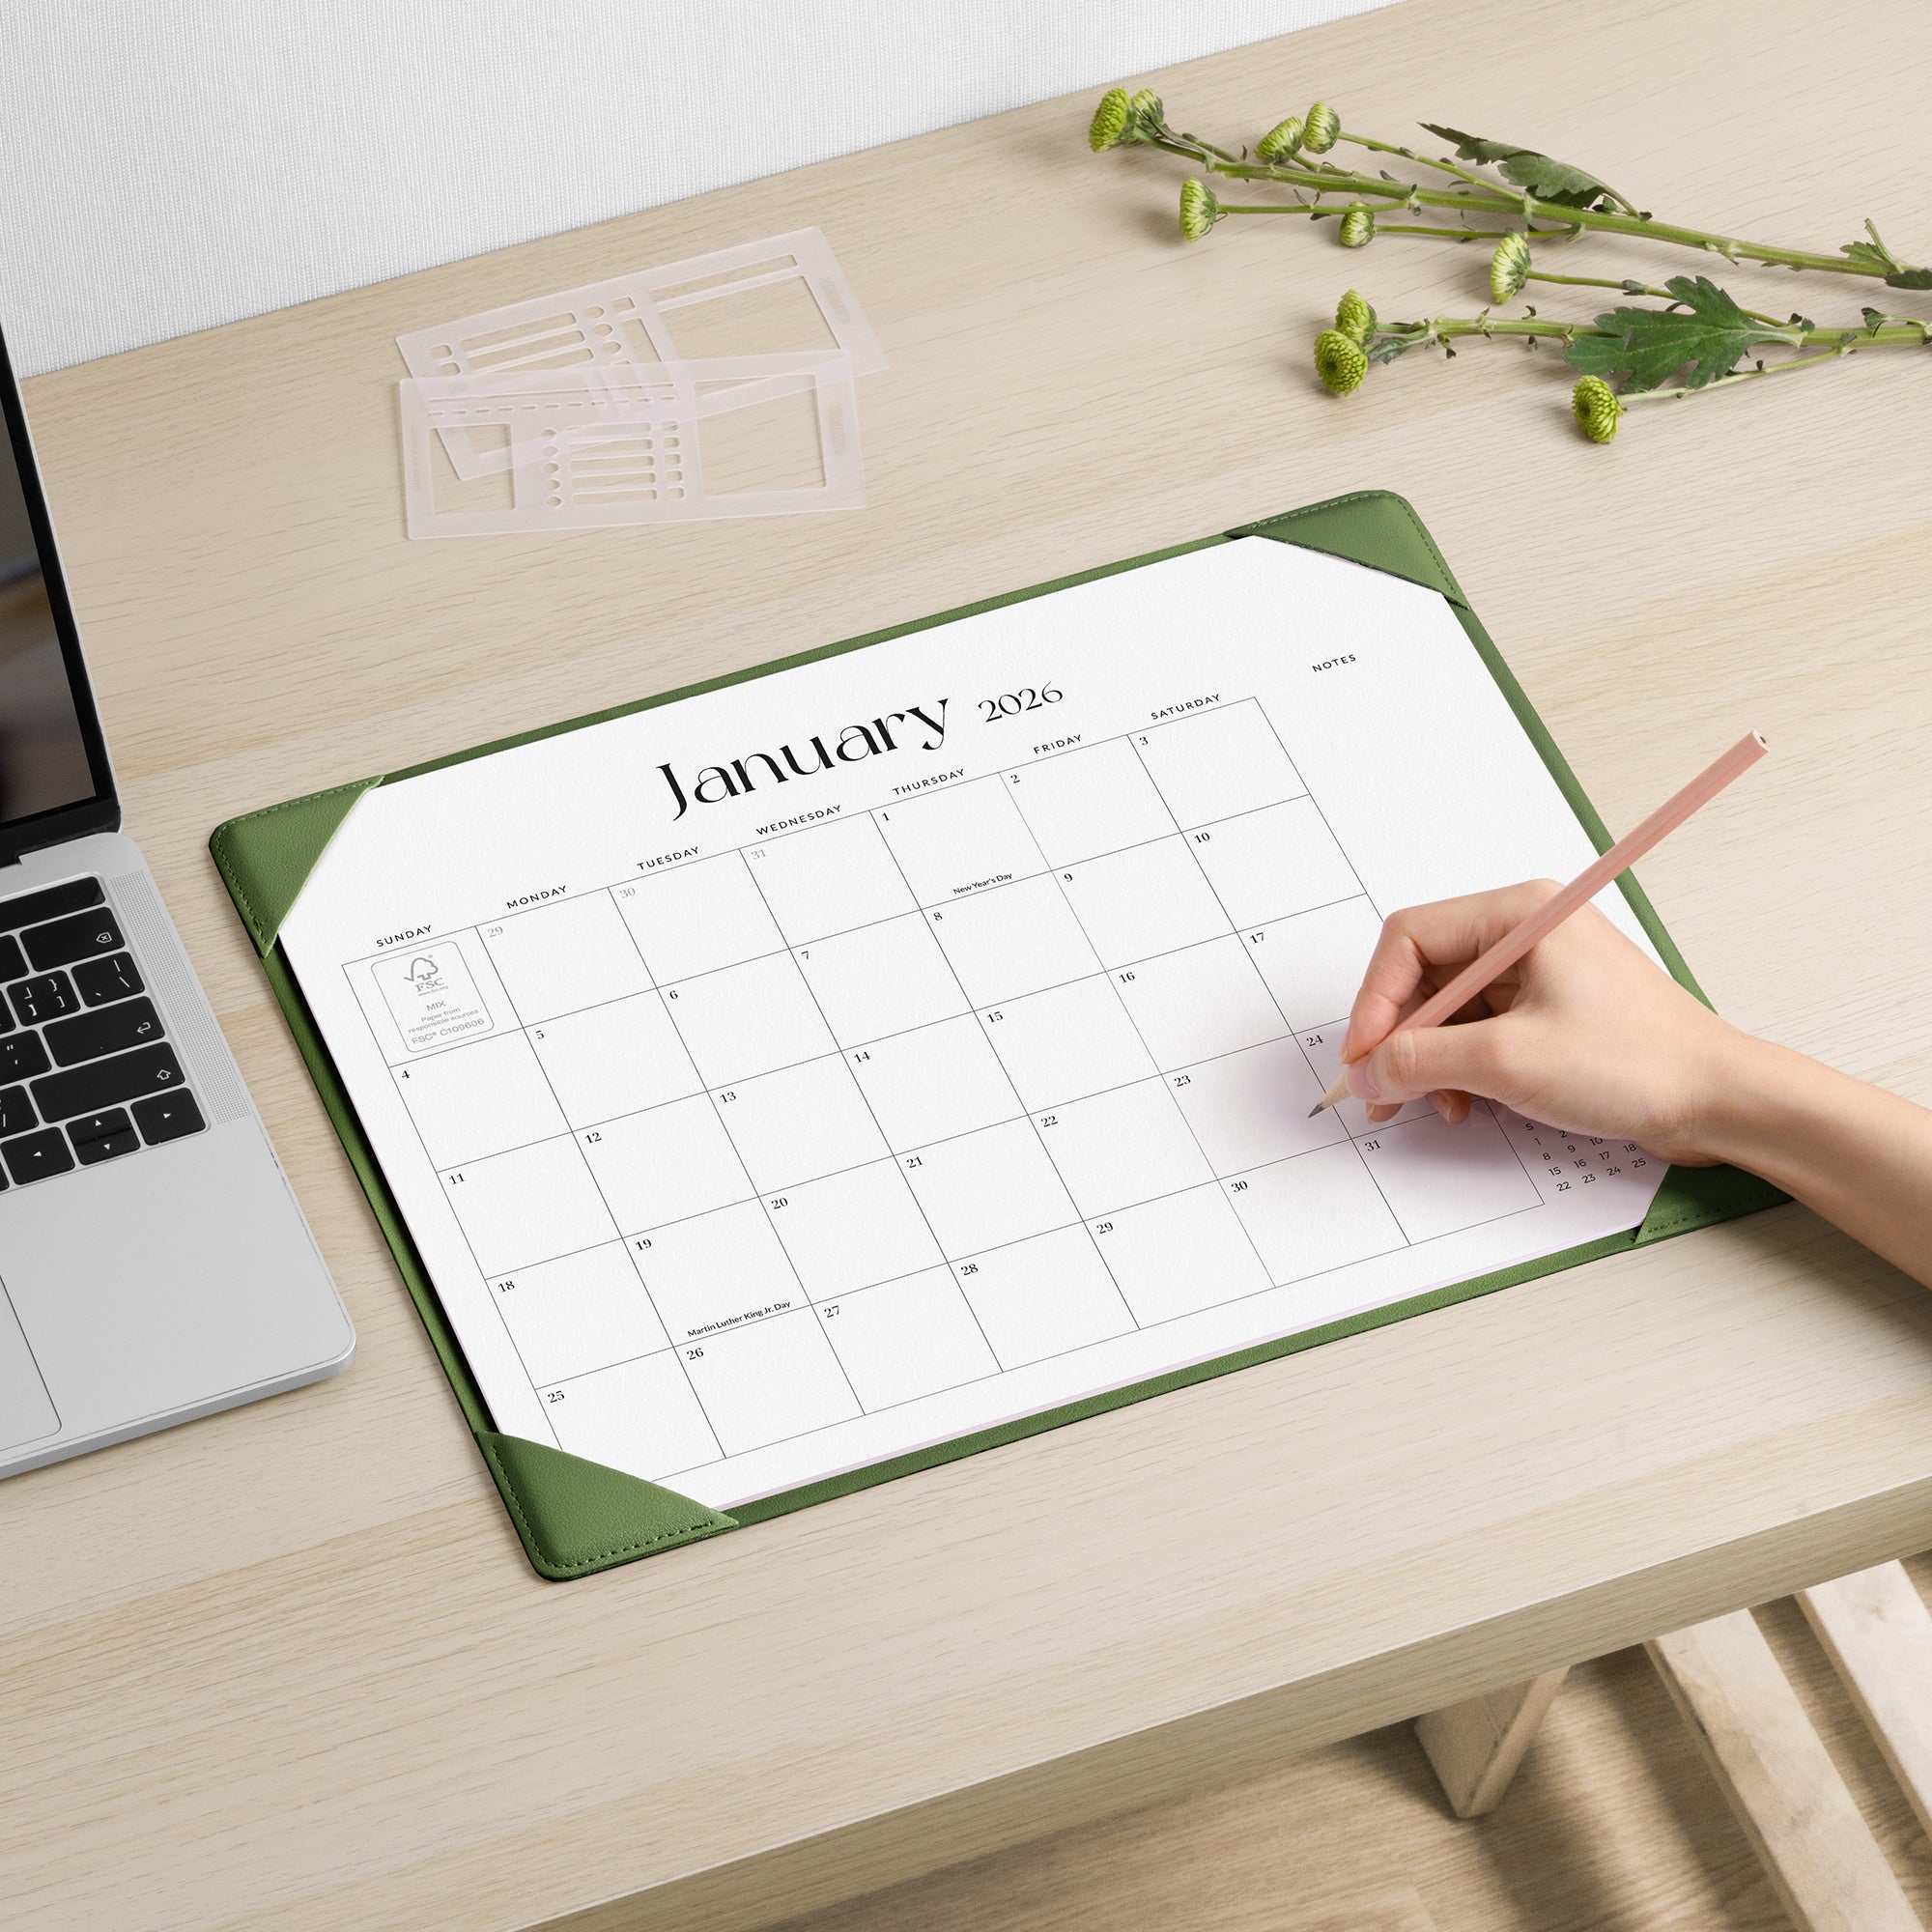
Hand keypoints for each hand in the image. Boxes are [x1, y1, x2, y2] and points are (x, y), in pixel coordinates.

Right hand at [1341, 881, 1752, 1163]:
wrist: (1718, 1102)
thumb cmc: (1639, 1063)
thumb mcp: (1508, 1062)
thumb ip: (1421, 1062)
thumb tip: (1367, 1070)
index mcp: (1519, 914)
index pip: (1409, 940)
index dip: (1375, 1000)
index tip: (1363, 1056)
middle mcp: (1525, 933)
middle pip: (1424, 976)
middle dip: (1400, 1038)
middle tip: (1382, 1090)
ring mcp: (1538, 972)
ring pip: (1448, 1010)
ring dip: (1430, 1061)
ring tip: (1433, 1104)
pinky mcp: (1549, 1011)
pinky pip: (1478, 1031)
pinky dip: (1461, 1069)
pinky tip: (1466, 1102)